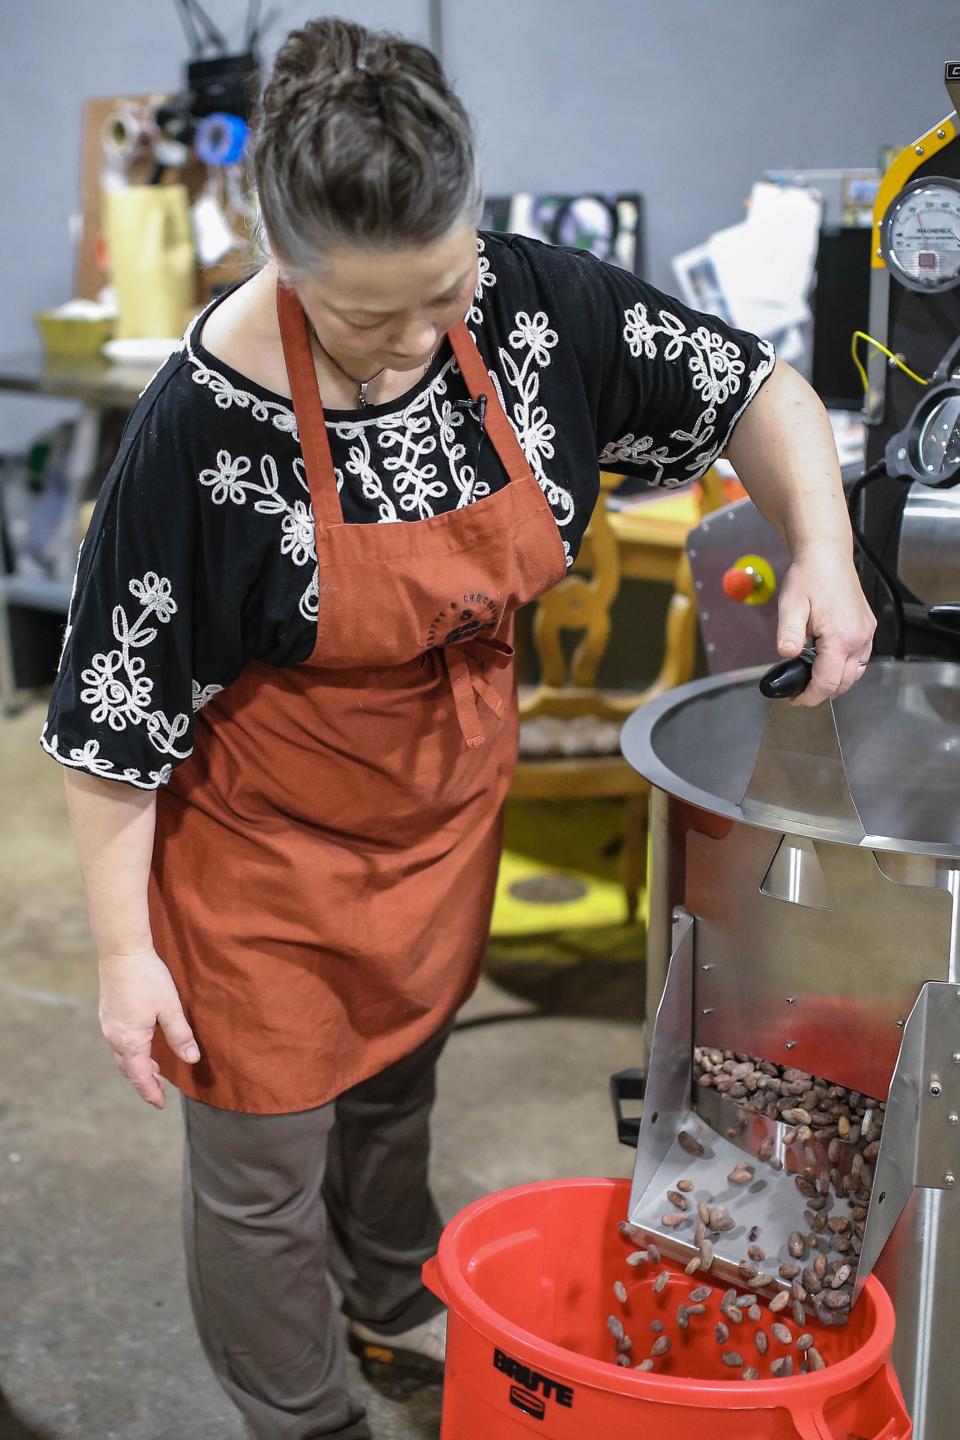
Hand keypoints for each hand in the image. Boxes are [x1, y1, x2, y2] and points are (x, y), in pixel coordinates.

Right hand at [98, 948, 200, 1108]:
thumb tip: (192, 1059)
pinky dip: (130, 1051)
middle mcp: (114, 1037)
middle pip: (128, 1068)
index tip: (160, 1105)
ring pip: (122, 1055)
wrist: (121, 951)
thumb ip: (180, 1035)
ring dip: (137, 1066)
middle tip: (160, 1091)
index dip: (151, 1092)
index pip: (140, 1076)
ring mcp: (108, 1025)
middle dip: (144, 1081)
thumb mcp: (170, 1008)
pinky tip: (142, 1044)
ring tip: (155, 1069)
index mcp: (130, 1041)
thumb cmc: (147, 978)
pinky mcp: (107, 1013)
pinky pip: (118, 1041)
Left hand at [776, 545, 876, 706]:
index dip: (811, 696)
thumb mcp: (791, 605)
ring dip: (835, 682)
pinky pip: (860, 659)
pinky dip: (844, 668)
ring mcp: (866, 634)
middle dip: (822, 692)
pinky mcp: (867, 628)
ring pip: (855, 674)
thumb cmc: (809, 577)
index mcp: (841, 636)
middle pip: (844, 682)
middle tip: (799, 692)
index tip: (795, 699)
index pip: (828, 681)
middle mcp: (859, 638)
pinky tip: (827, 663)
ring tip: (811, 679)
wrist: (827, 555)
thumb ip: (789, 633)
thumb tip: (785, 655)